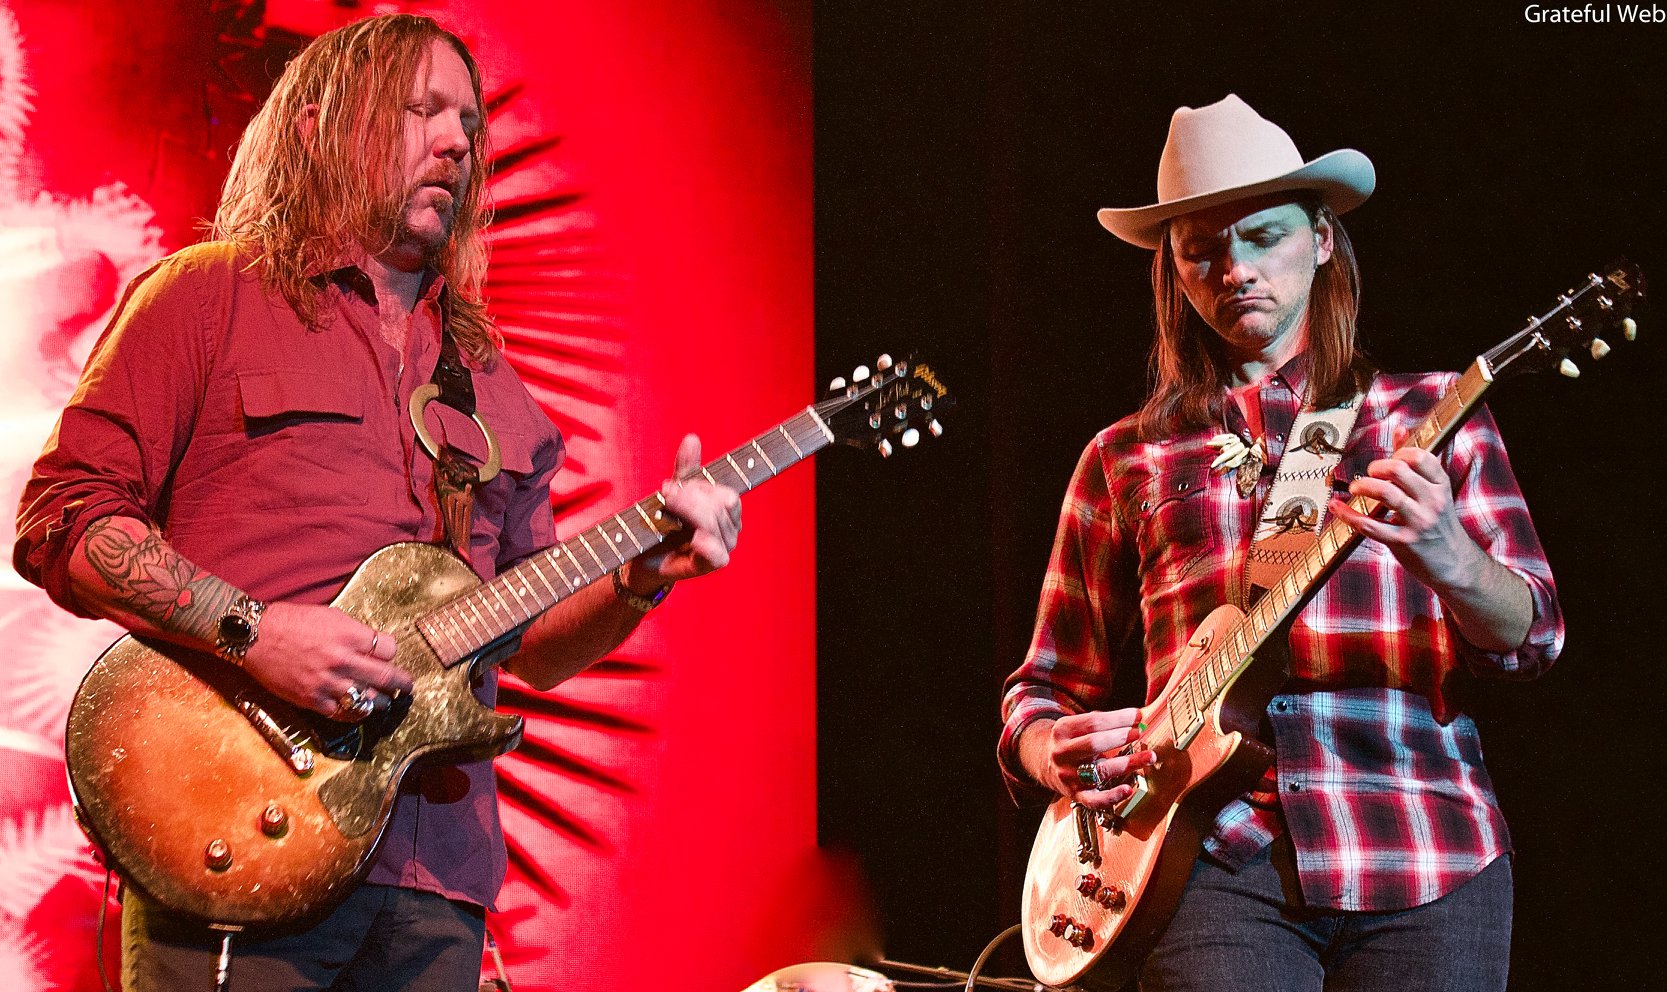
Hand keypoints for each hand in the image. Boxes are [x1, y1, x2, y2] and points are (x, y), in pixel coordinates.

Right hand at [240, 603, 412, 718]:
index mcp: (349, 635)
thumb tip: (372, 647)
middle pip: (386, 677)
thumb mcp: (330, 616)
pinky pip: (342, 713)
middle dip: (401, 683)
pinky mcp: (312, 698)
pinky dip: (354, 714)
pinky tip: (358, 710)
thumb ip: (353, 633)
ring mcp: (327, 681)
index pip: (388, 649)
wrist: (255, 636)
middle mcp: (342, 659)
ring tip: (383, 701)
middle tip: (407, 686)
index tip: (388, 656)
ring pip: (367, 699)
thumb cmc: (291, 622)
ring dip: (380, 702)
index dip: (390, 653)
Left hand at [629, 434, 741, 588]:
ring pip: (713, 524)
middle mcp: (731, 529)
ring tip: (665, 508)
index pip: (726, 495)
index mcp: (728, 511)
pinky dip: (707, 544)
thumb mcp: (674, 492)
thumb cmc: (663, 524)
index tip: (671, 486)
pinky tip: (695, 538)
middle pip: (719, 506)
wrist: (644, 556)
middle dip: (689, 497)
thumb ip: (686, 468)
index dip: (700, 487)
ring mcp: (724, 548)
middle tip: (664, 495)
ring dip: (687, 512)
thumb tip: (692, 438)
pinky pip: (717, 554)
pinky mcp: (711, 566)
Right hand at [1021, 709, 1156, 811]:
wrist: (1043, 762)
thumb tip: (1135, 719)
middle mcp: (1062, 753)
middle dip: (1120, 737)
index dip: (1118, 718)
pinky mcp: (1076, 794)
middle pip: (1094, 743)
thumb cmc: (1070, 741)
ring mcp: (1068, 775)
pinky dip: (1112, 796)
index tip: (1137, 716)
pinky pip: (1094, 800)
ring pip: (1100, 770)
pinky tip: (1128, 790)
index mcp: (1063, 731)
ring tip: (1148, 757)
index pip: (1093, 722)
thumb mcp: (1075, 725)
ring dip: (1127, 763)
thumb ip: (1101, 721)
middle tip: (1138, 732)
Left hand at [1327, 428, 1484, 590]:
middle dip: (1376, 468)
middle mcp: (1432, 501)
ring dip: (1363, 486)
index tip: (1388, 461)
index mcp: (1440, 485)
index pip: (1420, 457)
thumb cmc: (1439, 523)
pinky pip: (1370, 525)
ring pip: (1386, 493)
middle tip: (1368, 474)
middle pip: (1399, 470)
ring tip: (1354, 488)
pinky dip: (1348, 515)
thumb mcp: (1434, 491)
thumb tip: (1400, 429)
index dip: (1398, 453)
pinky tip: (1337, 508)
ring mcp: (1418, 522)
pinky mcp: (1403, 542)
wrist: (1454, 563)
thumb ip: (1415, 463)